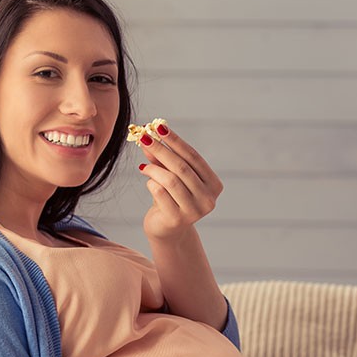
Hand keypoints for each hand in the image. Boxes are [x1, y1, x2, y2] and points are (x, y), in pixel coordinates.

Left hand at [135, 123, 222, 241]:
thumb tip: (148, 137)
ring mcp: (194, 211)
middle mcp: (208, 199)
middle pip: (182, 167)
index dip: (175, 141)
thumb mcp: (169, 175)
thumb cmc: (171, 198)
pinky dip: (151, 184)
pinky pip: (160, 193)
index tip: (159, 127)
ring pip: (170, 180)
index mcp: (214, 185)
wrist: (166, 230)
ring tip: (142, 166)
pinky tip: (149, 183)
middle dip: (161, 149)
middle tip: (143, 136)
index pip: (194, 157)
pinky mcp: (177, 220)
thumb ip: (161, 158)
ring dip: (153, 169)